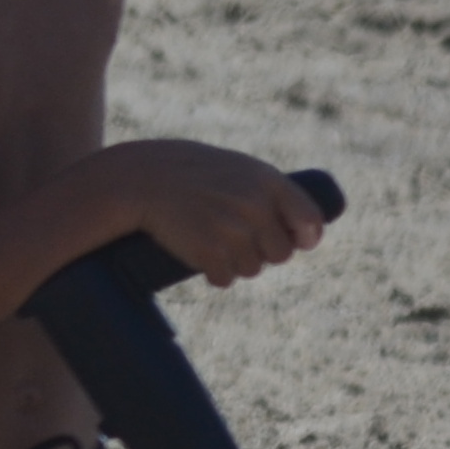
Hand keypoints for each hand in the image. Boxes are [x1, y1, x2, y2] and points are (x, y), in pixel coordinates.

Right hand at [109, 141, 325, 287]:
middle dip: (263, 252)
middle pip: (281, 254)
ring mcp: (232, 229)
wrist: (137, 179)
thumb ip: (271, 192)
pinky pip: (225, 279)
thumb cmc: (191, 173)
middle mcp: (255, 205)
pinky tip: (198, 252)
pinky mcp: (208, 252)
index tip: (298, 241)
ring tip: (211, 237)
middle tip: (235, 236)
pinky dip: (213, 273)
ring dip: (235, 262)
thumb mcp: (237, 169)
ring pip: (253, 269)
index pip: (309, 221)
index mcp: (267, 181)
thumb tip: (313, 228)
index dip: (305, 237)